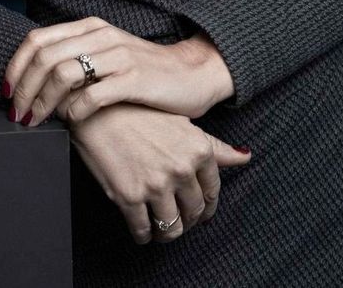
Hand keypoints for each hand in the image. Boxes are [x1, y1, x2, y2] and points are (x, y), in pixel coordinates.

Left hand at [2, 16, 233, 127]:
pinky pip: (91, 95)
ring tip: (35, 122)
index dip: (15, 67)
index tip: (6, 92)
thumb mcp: (105, 54)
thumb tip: (31, 80)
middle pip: (44, 58)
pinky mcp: (134, 79)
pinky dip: (73, 111)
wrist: (191, 73)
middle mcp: (100, 35)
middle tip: (17, 114)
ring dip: (42, 102)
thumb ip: (74, 58)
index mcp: (89, 27)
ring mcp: (118, 56)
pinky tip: (71, 122)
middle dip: (23, 89)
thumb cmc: (142, 71)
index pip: (36, 40)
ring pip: (63, 74)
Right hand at [68, 101, 251, 244]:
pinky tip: (140, 228)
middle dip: (186, 219)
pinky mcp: (129, 197)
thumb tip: (245, 157)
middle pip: (193, 213)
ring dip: (166, 231)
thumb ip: (215, 147)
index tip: (198, 212)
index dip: (206, 207)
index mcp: (198, 150)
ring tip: (158, 224)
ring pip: (171, 228)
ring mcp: (155, 184)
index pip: (212, 193)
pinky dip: (143, 235)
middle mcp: (181, 169)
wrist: (97, 107)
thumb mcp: (182, 122)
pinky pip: (143, 231)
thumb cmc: (138, 110)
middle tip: (175, 216)